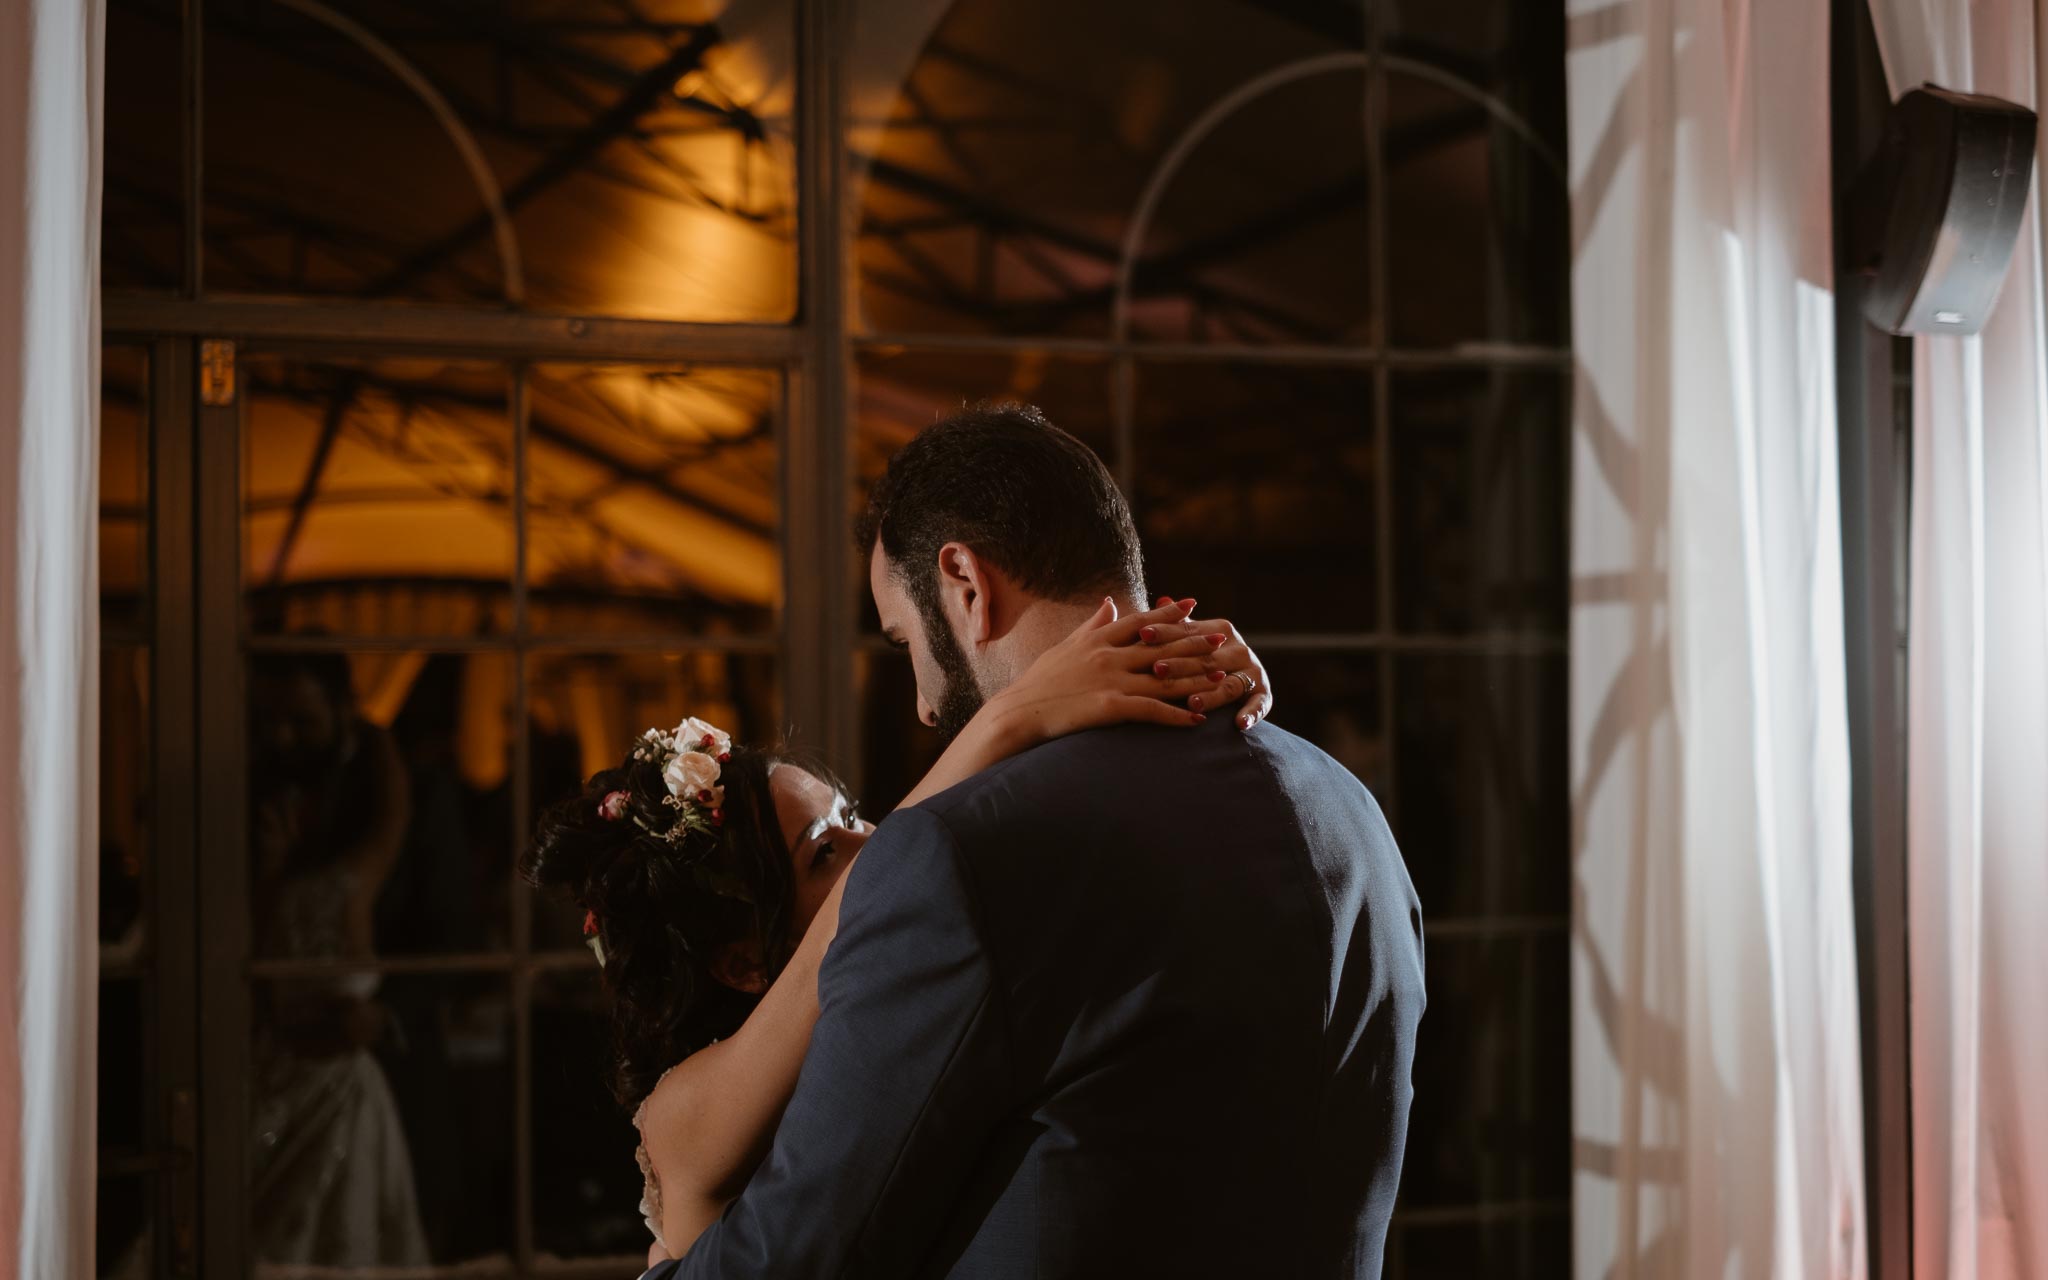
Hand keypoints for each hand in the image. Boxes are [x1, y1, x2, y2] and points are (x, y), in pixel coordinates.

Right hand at [986, 598, 1220, 748]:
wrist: (1019, 712)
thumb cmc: (1039, 681)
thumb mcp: (1066, 646)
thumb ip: (1093, 624)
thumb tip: (1109, 602)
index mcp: (1098, 639)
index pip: (1141, 621)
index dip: (1168, 613)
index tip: (1192, 603)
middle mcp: (1108, 655)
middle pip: (1161, 647)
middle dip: (1194, 643)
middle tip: (1222, 639)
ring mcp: (1110, 680)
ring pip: (1163, 678)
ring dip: (1196, 679)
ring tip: (1222, 679)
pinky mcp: (1110, 707)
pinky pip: (1151, 711)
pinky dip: (1177, 715)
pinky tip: (1198, 720)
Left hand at [1138, 596, 1272, 729]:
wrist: (1236, 679)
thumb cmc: (1199, 658)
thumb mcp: (1188, 640)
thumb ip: (1174, 625)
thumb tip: (1162, 599)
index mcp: (1220, 630)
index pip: (1190, 632)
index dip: (1165, 632)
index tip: (1141, 634)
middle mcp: (1238, 649)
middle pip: (1206, 659)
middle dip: (1180, 665)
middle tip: (1156, 670)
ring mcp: (1252, 672)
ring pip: (1228, 685)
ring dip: (1212, 695)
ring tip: (1192, 703)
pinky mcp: (1263, 696)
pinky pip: (1258, 705)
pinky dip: (1251, 714)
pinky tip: (1238, 724)